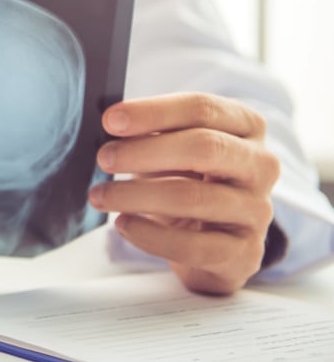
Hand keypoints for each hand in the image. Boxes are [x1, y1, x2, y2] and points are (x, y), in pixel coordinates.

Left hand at [89, 93, 279, 294]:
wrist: (211, 240)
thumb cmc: (186, 179)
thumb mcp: (171, 147)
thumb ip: (149, 131)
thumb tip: (112, 123)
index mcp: (245, 126)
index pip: (202, 109)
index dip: (153, 112)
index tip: (110, 120)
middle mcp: (260, 165)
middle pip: (204, 147)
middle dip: (145, 151)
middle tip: (104, 158)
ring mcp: (257, 211)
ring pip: (194, 197)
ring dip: (136, 195)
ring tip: (100, 195)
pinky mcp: (244, 253)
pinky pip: (194, 245)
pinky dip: (151, 235)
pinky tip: (123, 225)